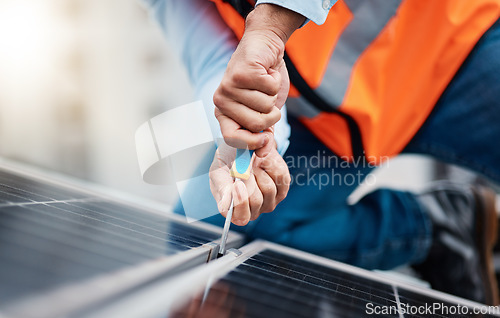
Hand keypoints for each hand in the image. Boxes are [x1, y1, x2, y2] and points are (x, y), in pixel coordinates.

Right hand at [209, 139, 290, 225]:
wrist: (243, 150)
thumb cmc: (227, 163)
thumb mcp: (217, 172)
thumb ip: (221, 187)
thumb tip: (226, 204)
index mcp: (233, 210)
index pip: (240, 217)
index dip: (240, 202)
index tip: (237, 183)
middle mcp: (252, 211)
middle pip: (255, 201)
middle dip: (248, 179)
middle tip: (242, 167)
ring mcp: (269, 202)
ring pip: (268, 189)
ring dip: (259, 171)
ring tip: (251, 166)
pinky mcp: (282, 190)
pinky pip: (281, 178)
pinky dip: (270, 165)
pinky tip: (262, 164)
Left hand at [213, 4, 303, 156]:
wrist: (265, 47)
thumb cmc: (264, 83)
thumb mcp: (263, 112)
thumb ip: (264, 133)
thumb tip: (264, 155)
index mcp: (223, 113)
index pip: (232, 139)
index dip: (252, 142)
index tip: (267, 137)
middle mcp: (221, 100)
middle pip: (256, 124)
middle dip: (271, 114)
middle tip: (267, 98)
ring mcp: (229, 85)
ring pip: (265, 106)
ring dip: (273, 95)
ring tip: (265, 83)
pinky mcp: (242, 72)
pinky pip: (270, 89)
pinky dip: (275, 81)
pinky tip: (266, 72)